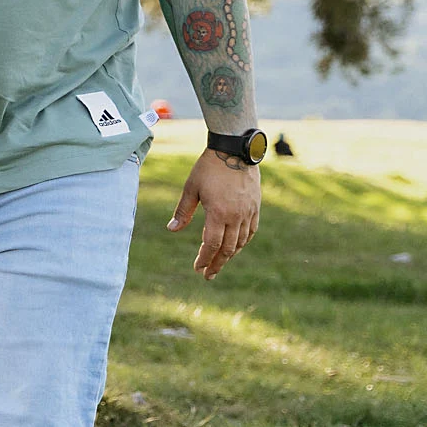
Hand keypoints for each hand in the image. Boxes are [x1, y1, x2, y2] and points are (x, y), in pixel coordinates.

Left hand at [168, 147, 259, 278]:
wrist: (235, 150)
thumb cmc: (209, 167)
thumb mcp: (191, 188)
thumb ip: (182, 211)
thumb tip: (171, 229)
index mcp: (218, 213)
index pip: (211, 245)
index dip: (204, 259)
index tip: (198, 269)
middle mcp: (236, 216)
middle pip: (228, 249)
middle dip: (217, 264)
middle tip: (208, 275)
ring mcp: (248, 212)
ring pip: (241, 242)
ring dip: (229, 255)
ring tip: (219, 263)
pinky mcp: (255, 207)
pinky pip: (251, 231)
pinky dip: (243, 242)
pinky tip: (236, 247)